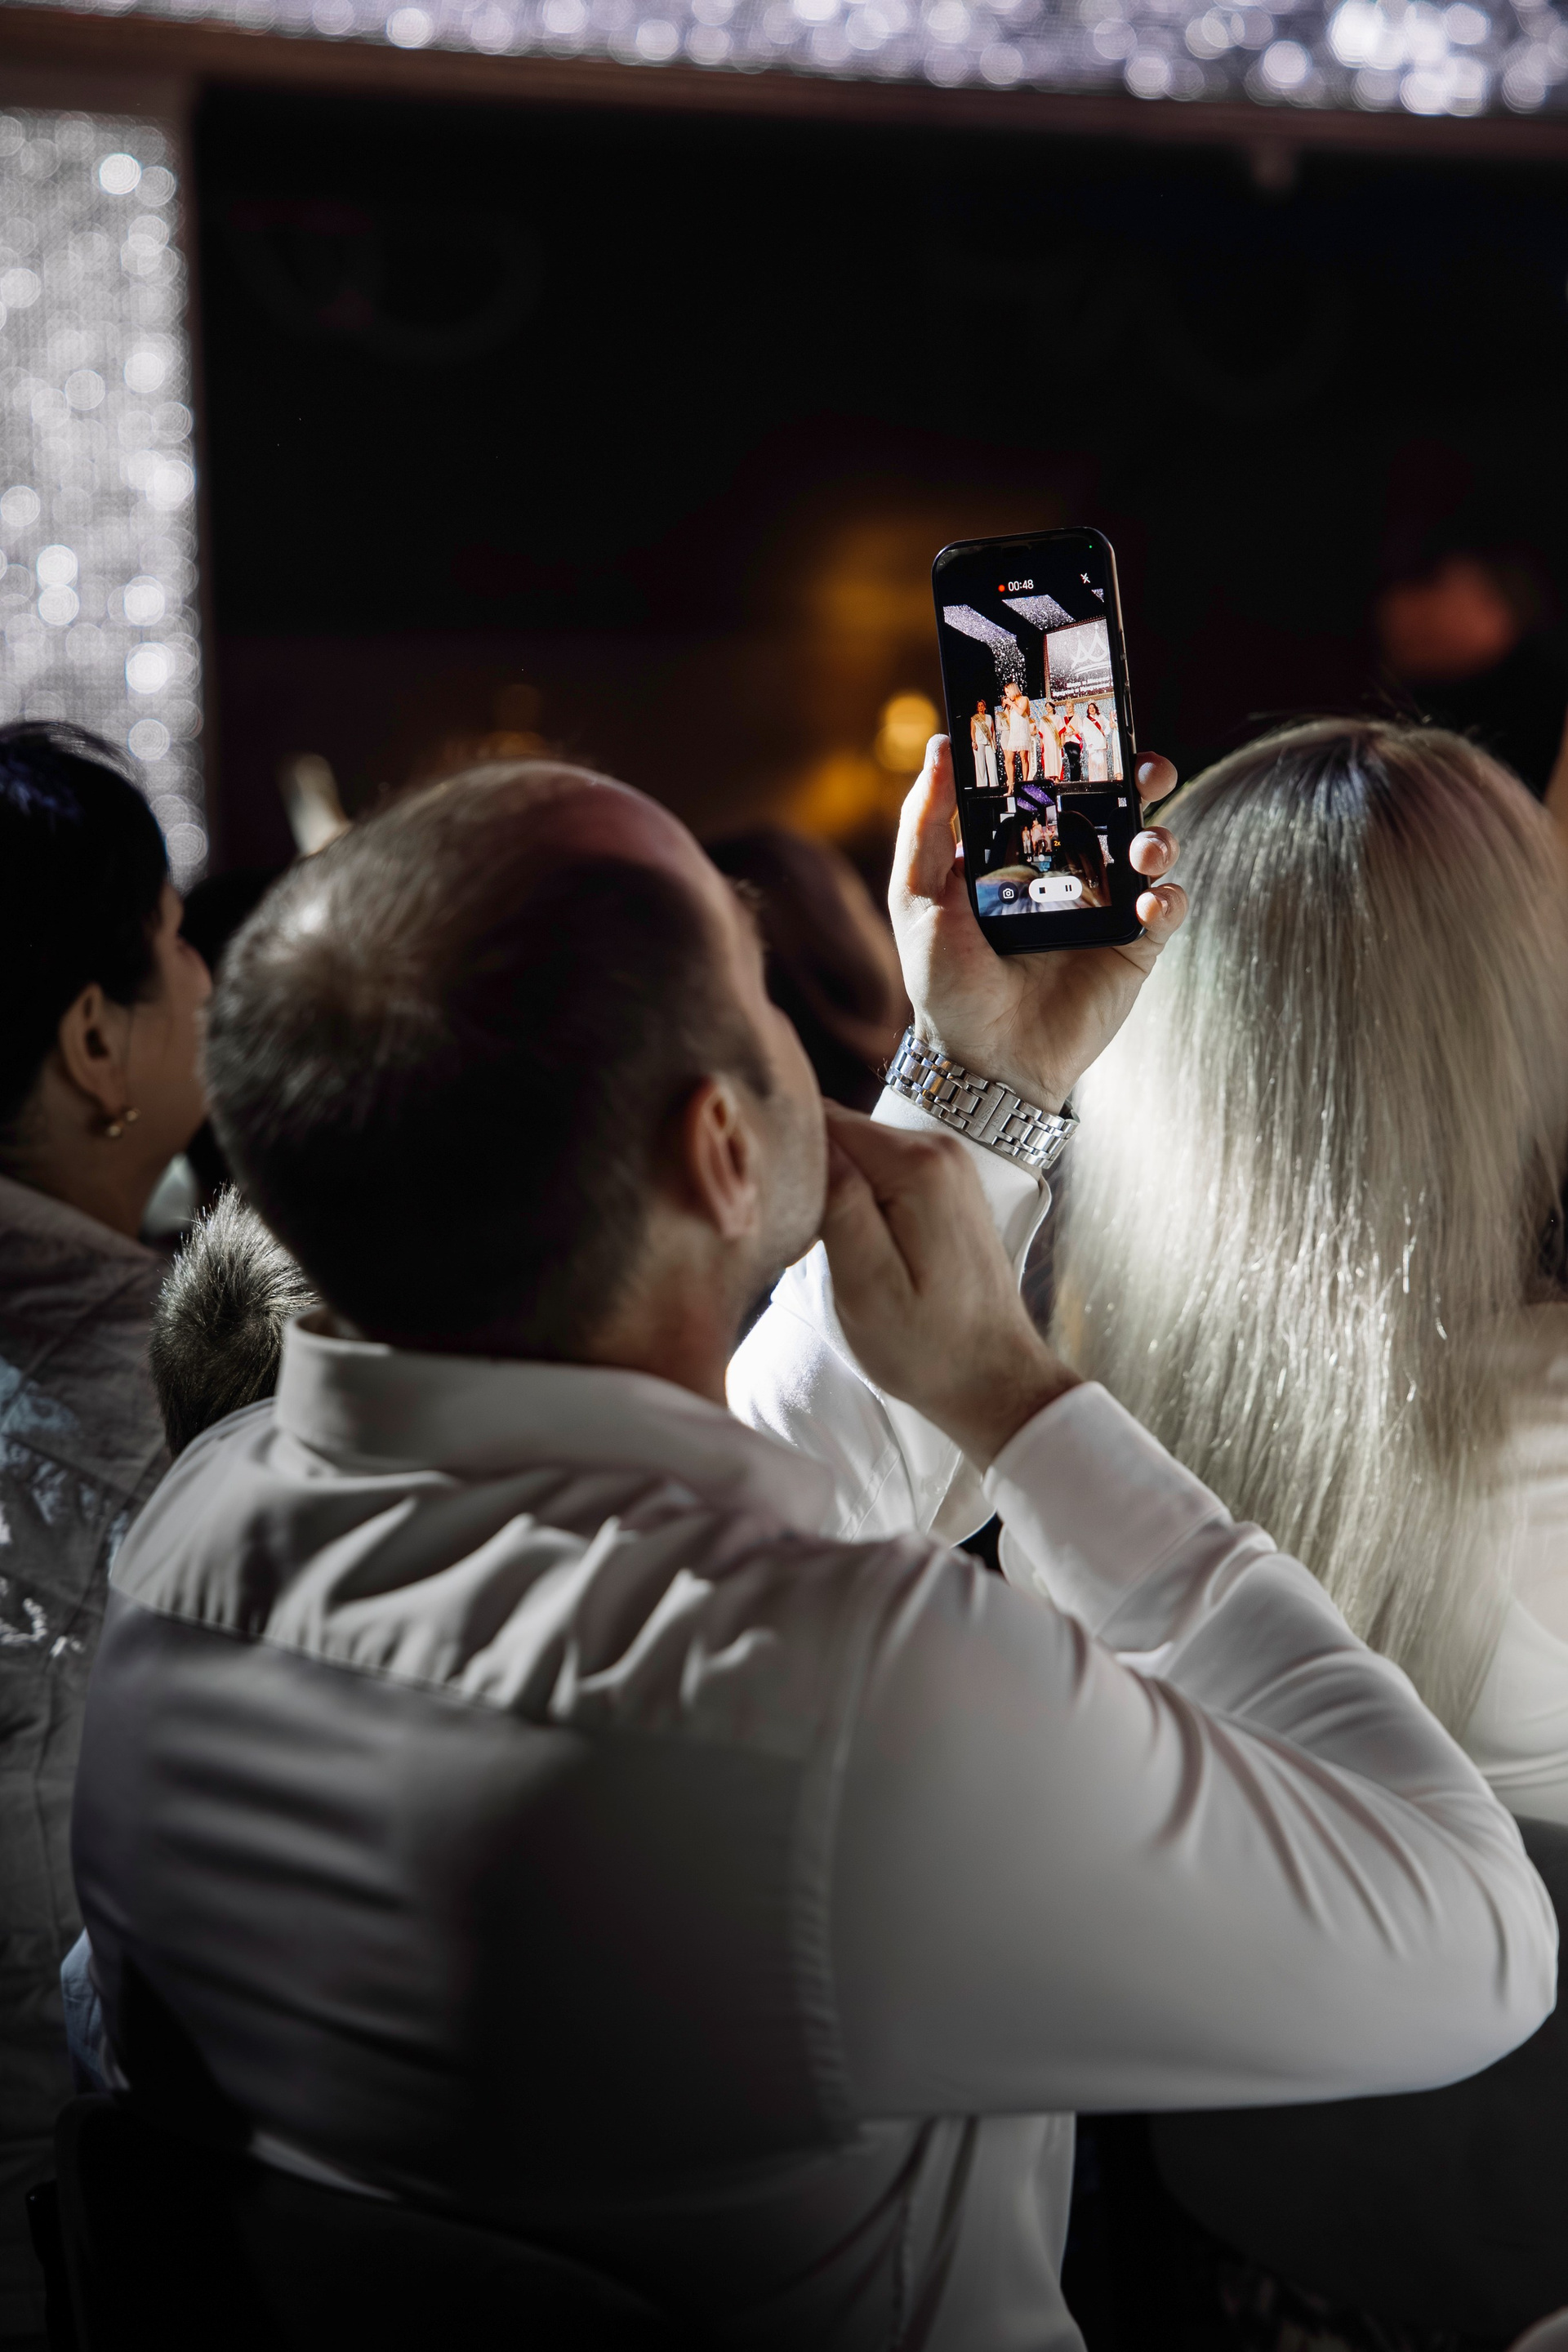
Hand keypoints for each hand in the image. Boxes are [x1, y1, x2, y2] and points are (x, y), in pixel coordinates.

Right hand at [820, 1103, 1076, 1466]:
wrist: (993, 1377)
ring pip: (855, 1148)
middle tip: (795, 1237)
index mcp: (918, 1166)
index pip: (823, 1120)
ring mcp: (945, 1162)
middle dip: (807, 1172)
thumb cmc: (926, 1347)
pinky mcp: (943, 1182)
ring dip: (827, 1187)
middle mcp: (938, 1147)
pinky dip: (853, 1196)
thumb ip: (840, 1207)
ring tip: (821, 1246)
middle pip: (840, 1129)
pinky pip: (877, 1167)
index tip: (772, 1206)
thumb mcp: (868, 1288)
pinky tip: (849, 1242)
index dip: (788, 1156)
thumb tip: (807, 1139)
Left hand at [889, 736, 1187, 1111]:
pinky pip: (1168, 910)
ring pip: (1152, 849)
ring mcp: (1105, 908)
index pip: (1055, 784)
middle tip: (1142, 766)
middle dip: (1139, 775)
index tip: (1086, 719)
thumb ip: (927, 822)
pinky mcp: (1134, 949)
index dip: (1075, 750)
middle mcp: (1069, 871)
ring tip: (1143, 847)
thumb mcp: (916, 896)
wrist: (982, 1063)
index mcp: (1020, 849)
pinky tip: (1145, 905)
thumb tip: (940, 743)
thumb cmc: (943, 984)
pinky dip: (1168, 898)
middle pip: (1117, 805)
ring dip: (1159, 835)